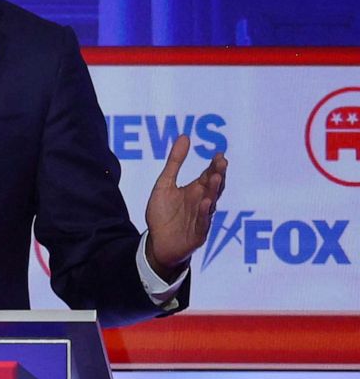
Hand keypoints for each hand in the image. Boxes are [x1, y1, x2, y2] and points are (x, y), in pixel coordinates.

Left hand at [145, 134, 227, 280]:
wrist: (157, 242)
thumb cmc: (163, 213)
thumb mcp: (165, 183)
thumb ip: (175, 162)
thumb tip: (185, 136)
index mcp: (196, 190)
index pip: (208, 175)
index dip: (215, 165)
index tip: (219, 154)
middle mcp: (202, 202)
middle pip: (213, 187)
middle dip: (218, 175)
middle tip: (221, 163)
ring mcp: (202, 218)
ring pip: (211, 203)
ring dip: (213, 191)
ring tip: (216, 178)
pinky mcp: (198, 233)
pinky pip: (203, 222)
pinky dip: (204, 212)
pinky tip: (205, 202)